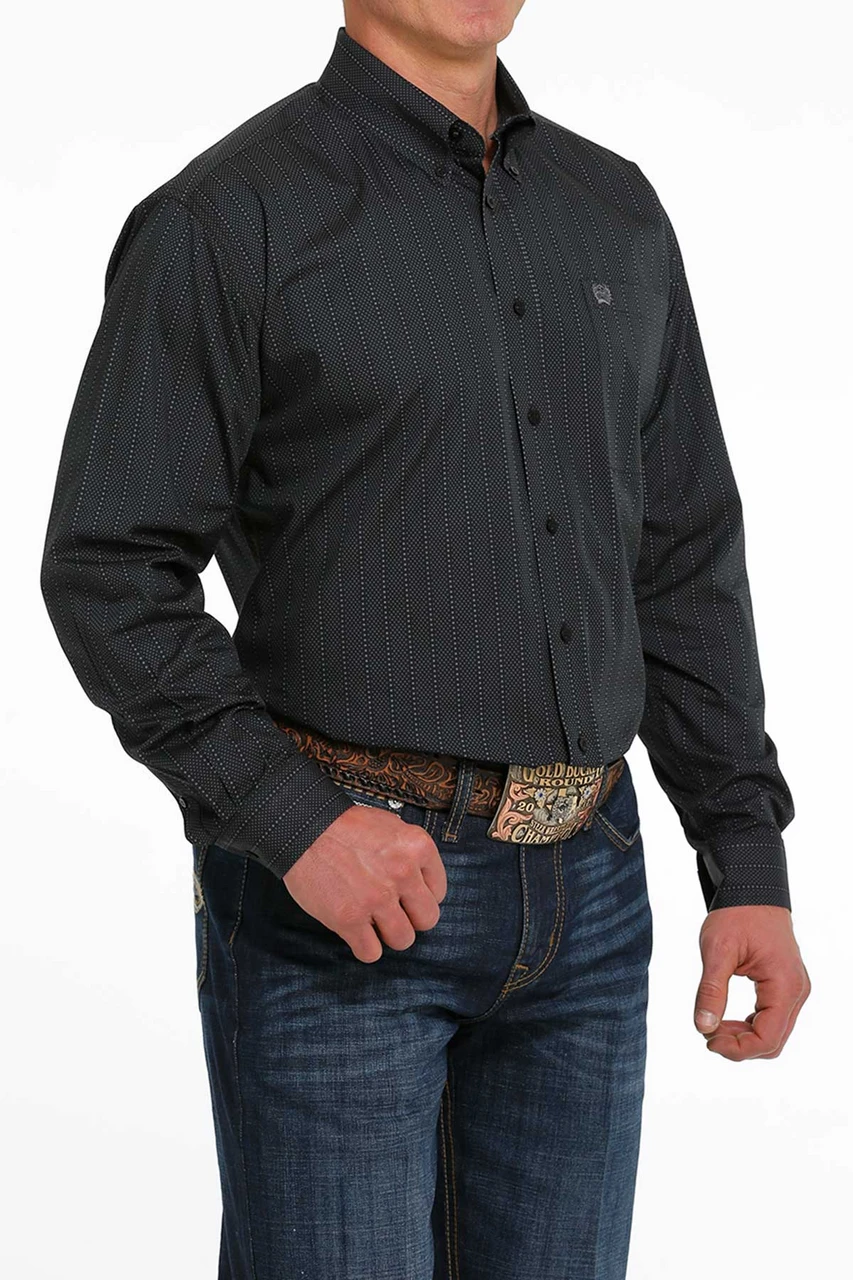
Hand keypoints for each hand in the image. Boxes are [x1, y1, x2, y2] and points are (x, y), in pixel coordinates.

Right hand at [283, 805, 446, 963]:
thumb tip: (421, 878)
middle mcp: (402, 874)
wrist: (304, 827)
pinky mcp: (349, 919)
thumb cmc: (344, 825)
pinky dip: (364, 947)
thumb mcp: (390, 825)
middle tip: (394, 912)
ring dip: (388, 935)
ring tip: (374, 923)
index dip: (421, 896)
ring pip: (402, 940)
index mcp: (417, 847)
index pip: (438, 892)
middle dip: (411, 919)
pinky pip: (370, 952)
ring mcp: (376, 898)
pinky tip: (357, 934)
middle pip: (427, 920)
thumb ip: (409, 853)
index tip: (407, 896)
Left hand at [693, 905, 809, 1059]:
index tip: (707, 1040)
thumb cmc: (737, 915)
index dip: (737, 1049)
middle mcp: (797, 992)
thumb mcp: (717, 951)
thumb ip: (711, 991)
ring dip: (743, 1037)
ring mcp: (794, 990)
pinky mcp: (786, 987)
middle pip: (773, 1042)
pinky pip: (772, 1019)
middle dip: (739, 1045)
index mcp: (785, 985)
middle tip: (707, 1033)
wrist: (752, 890)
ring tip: (713, 1024)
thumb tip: (702, 1027)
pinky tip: (726, 1017)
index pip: (767, 1038)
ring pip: (774, 1033)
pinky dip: (750, 1025)